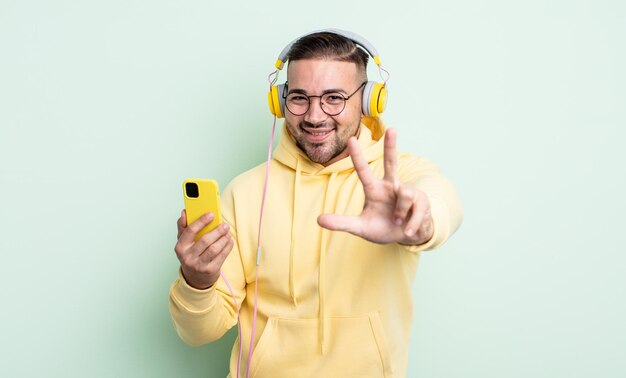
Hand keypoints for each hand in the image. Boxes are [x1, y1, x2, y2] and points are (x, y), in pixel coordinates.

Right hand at [174, 210, 233, 288]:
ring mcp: (199, 265)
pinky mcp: (210, 271)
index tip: (211, 214)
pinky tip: (229, 241)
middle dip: (217, 231)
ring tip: (227, 233)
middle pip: (205, 240)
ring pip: (214, 249)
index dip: (201, 221)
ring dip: (223, 239)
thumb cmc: (190, 255)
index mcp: (180, 247)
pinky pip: (221, 256)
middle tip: (224, 225)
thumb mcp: (184, 242)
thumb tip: (184, 212)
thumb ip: (183, 227)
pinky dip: (227, 247)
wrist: (194, 278)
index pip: (190, 231)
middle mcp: (188, 257)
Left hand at [317, 128, 433, 244]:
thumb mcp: (360, 227)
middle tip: (392, 129)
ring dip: (399, 214)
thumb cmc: (382, 227)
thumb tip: (318, 220)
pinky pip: (415, 210)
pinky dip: (410, 225)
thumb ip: (341, 222)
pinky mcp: (422, 200)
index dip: (358, 156)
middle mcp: (390, 185)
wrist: (406, 237)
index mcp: (374, 189)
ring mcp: (407, 191)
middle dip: (391, 146)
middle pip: (391, 162)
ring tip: (397, 222)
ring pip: (404, 195)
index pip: (364, 171)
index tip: (351, 139)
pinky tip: (407, 230)